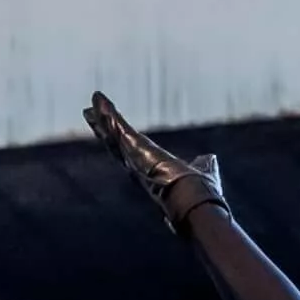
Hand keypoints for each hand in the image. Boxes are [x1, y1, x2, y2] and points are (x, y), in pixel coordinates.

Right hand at [85, 92, 225, 228]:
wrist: (196, 199)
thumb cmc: (199, 191)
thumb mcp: (202, 170)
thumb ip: (203, 164)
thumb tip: (209, 159)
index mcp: (151, 171)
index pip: (130, 154)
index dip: (119, 143)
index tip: (111, 132)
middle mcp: (138, 167)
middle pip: (115, 144)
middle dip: (103, 129)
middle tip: (90, 115)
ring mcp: (133, 158)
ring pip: (113, 135)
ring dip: (102, 118)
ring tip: (91, 105)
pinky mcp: (134, 147)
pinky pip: (118, 127)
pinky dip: (108, 113)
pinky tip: (99, 100)